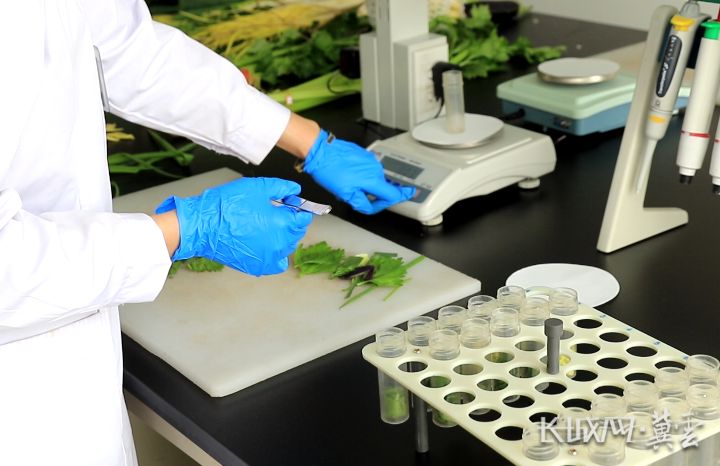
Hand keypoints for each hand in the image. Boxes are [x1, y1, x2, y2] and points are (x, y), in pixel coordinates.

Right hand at [155, 178, 312, 275]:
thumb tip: (295, 190)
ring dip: (282, 236)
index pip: (304, 219)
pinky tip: (266, 244)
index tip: (288, 203)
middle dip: (290, 221)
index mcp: (283, 224)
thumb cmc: (227, 205)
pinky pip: (277, 263)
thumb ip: (282, 187)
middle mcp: (280, 243)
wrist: (203, 226)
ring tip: (265, 225)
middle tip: (273, 211)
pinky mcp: (258, 267)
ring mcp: (269, 257)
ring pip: (287, 246)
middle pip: (296, 232)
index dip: (297, 208)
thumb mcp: (258, 187)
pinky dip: (276, 255)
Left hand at [303, 130, 415, 213]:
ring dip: (366, 183)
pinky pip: (368, 168)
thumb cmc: (330, 170)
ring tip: (348, 183)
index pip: (393, 193)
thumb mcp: (344, 194)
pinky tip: (349, 174)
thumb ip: (360, 202)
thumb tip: (368, 206)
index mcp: (373, 180)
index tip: (410, 195)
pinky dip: (362, 174)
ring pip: (374, 177)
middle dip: (373, 194)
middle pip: (382, 187)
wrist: (321, 150)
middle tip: (356, 196)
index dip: (400, 198)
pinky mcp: (364, 154)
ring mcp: (370, 160)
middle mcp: (375, 169)